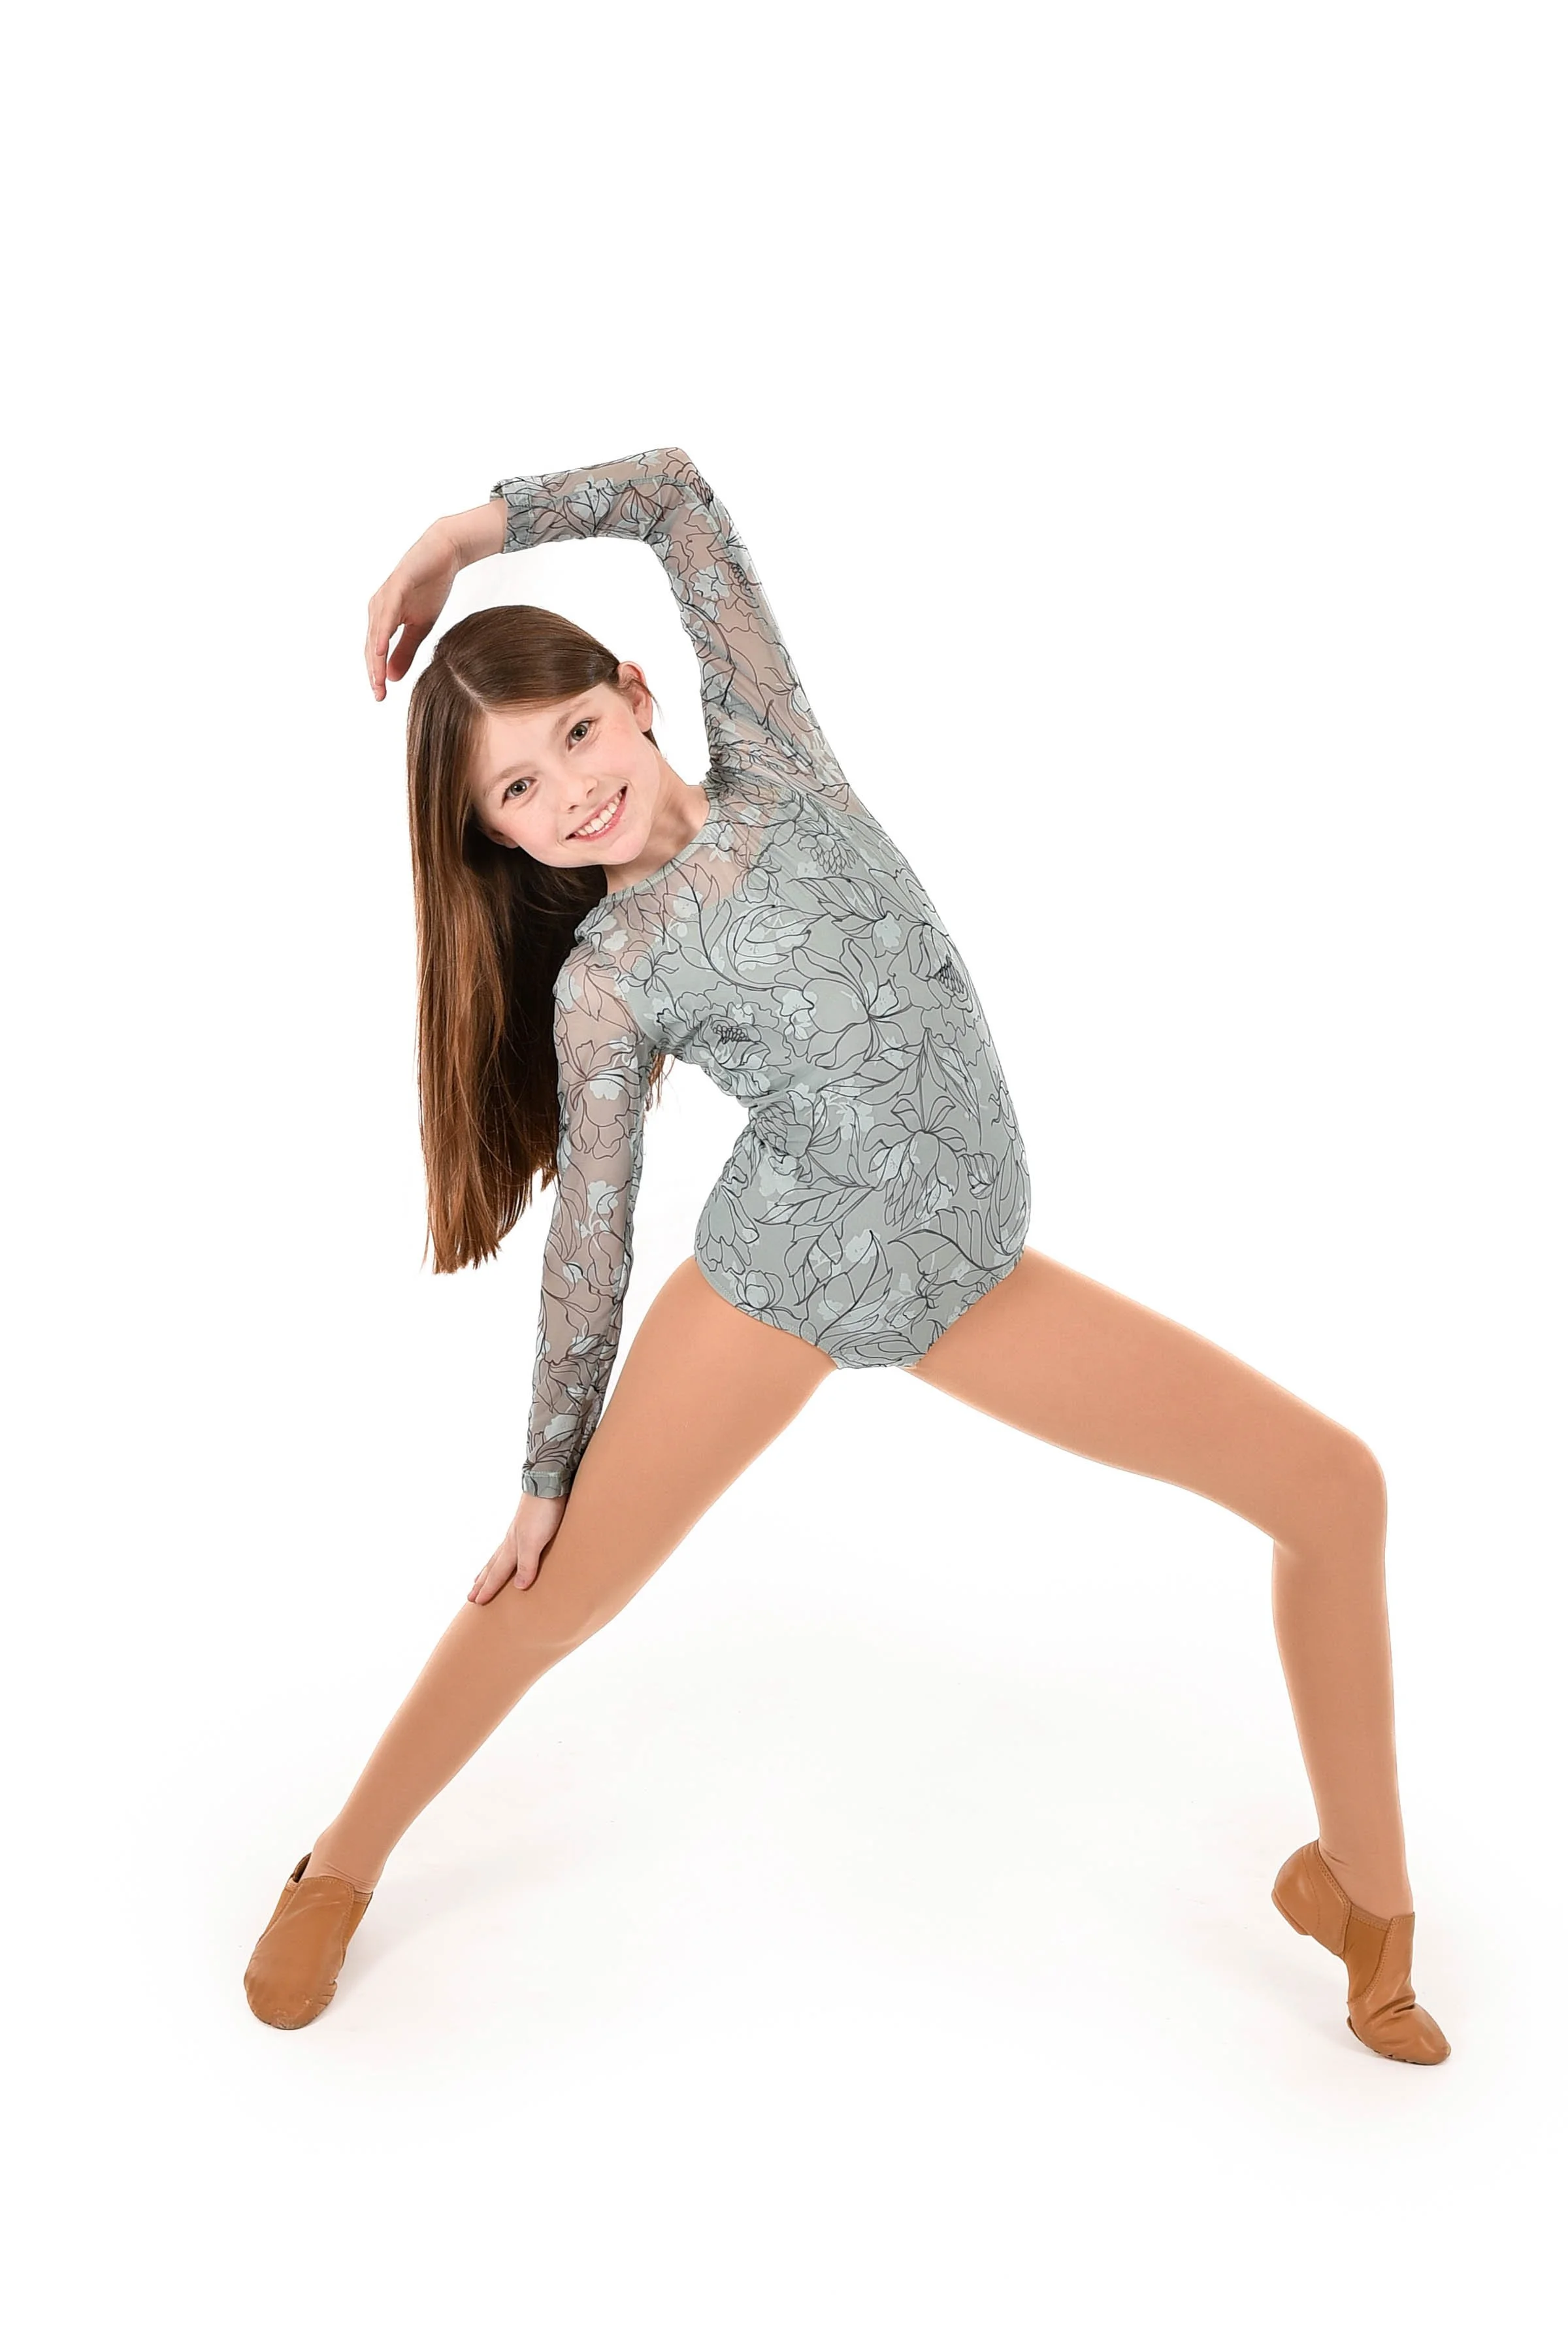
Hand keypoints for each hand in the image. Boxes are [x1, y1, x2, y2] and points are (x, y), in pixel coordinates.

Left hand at [364, 520, 465, 699]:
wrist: (444, 555)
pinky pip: (386, 614)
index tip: (380, 697)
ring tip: (377, 680)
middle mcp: (378, 609)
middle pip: (371, 646)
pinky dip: (382, 633)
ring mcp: (384, 597)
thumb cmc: (430, 588)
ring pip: (376, 634)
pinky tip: (380, 650)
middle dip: (373, 672)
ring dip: (375, 659)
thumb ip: (405, 651)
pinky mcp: (395, 586)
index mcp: (383, 619)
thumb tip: (392, 678)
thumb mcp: (420, 627)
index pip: (376, 652)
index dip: (377, 674)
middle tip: (378, 696)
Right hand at [468, 1492, 567, 1604]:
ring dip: (489, 1569)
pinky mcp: (529, 1523)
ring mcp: (519, 1531)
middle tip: (470, 1596)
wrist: (549, 1482)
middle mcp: (512, 1540)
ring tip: (480, 1578)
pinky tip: (508, 1552)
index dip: (488, 1588)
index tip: (476, 1603)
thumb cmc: (542, 1512)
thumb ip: (527, 1564)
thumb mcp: (535, 1542)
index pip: (497, 1573)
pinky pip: (511, 1546)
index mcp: (512, 1547)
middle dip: (482, 1582)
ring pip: (499, 1555)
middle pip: (493, 1565)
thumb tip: (518, 1587)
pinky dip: (503, 1556)